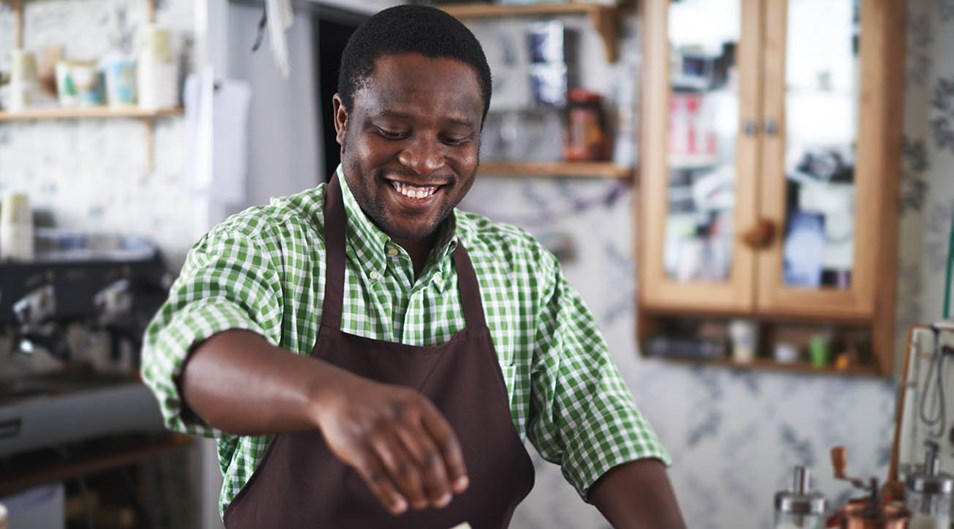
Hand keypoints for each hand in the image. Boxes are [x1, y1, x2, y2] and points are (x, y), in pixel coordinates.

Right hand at [312, 371, 468, 513]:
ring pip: (405, 470)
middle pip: (428, 457)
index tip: (459, 486)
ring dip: (417, 492)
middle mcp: (399, 416)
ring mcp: (377, 432)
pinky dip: (390, 496)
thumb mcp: (407, 406)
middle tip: (442, 500)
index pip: (445, 438)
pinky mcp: (357, 448)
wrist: (337, 396)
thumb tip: (450, 474)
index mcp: (417, 404)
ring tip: (422, 503)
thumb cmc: (382, 409)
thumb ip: (428, 432)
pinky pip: (377, 477)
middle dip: (439, 484)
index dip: (455, 465)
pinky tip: (400, 507)